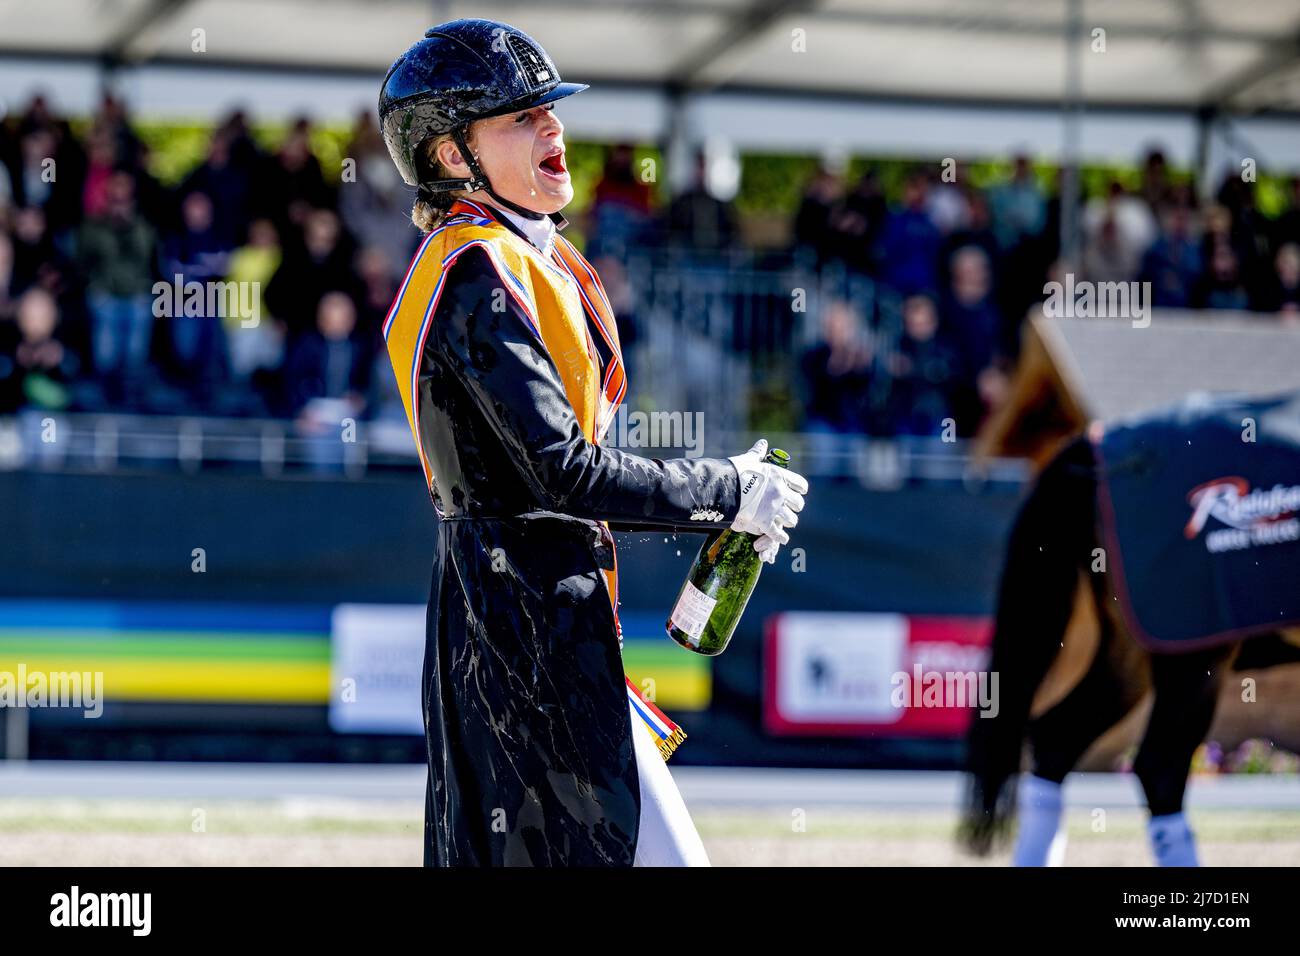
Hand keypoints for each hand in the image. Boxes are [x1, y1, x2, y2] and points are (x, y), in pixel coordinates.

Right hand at [726, 438, 808, 555]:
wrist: (725, 486)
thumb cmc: (736, 471)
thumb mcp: (749, 459)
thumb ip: (757, 453)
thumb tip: (763, 443)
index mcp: (780, 476)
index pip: (800, 485)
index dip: (800, 489)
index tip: (799, 491)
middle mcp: (781, 493)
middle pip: (798, 504)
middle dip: (794, 507)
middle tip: (790, 508)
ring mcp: (774, 509)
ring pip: (791, 520)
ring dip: (788, 521)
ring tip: (785, 522)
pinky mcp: (765, 522)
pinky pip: (778, 534)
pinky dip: (781, 537)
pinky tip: (782, 538)